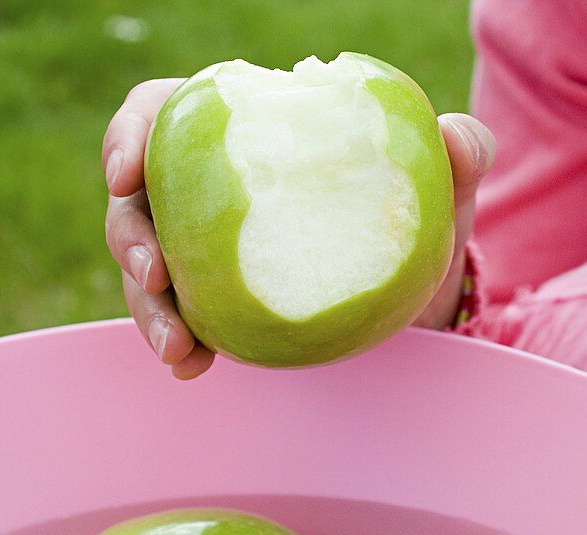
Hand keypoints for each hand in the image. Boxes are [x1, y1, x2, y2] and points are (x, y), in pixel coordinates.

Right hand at [103, 81, 494, 378]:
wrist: (418, 292)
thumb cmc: (417, 216)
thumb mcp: (443, 184)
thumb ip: (459, 150)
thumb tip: (455, 136)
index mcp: (242, 135)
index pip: (164, 115)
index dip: (130, 135)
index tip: (127, 172)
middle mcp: (209, 191)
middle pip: (138, 201)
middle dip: (129, 238)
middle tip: (156, 275)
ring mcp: (206, 251)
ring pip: (147, 271)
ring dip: (147, 309)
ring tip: (178, 347)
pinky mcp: (217, 303)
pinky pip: (180, 320)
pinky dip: (179, 345)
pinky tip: (192, 367)